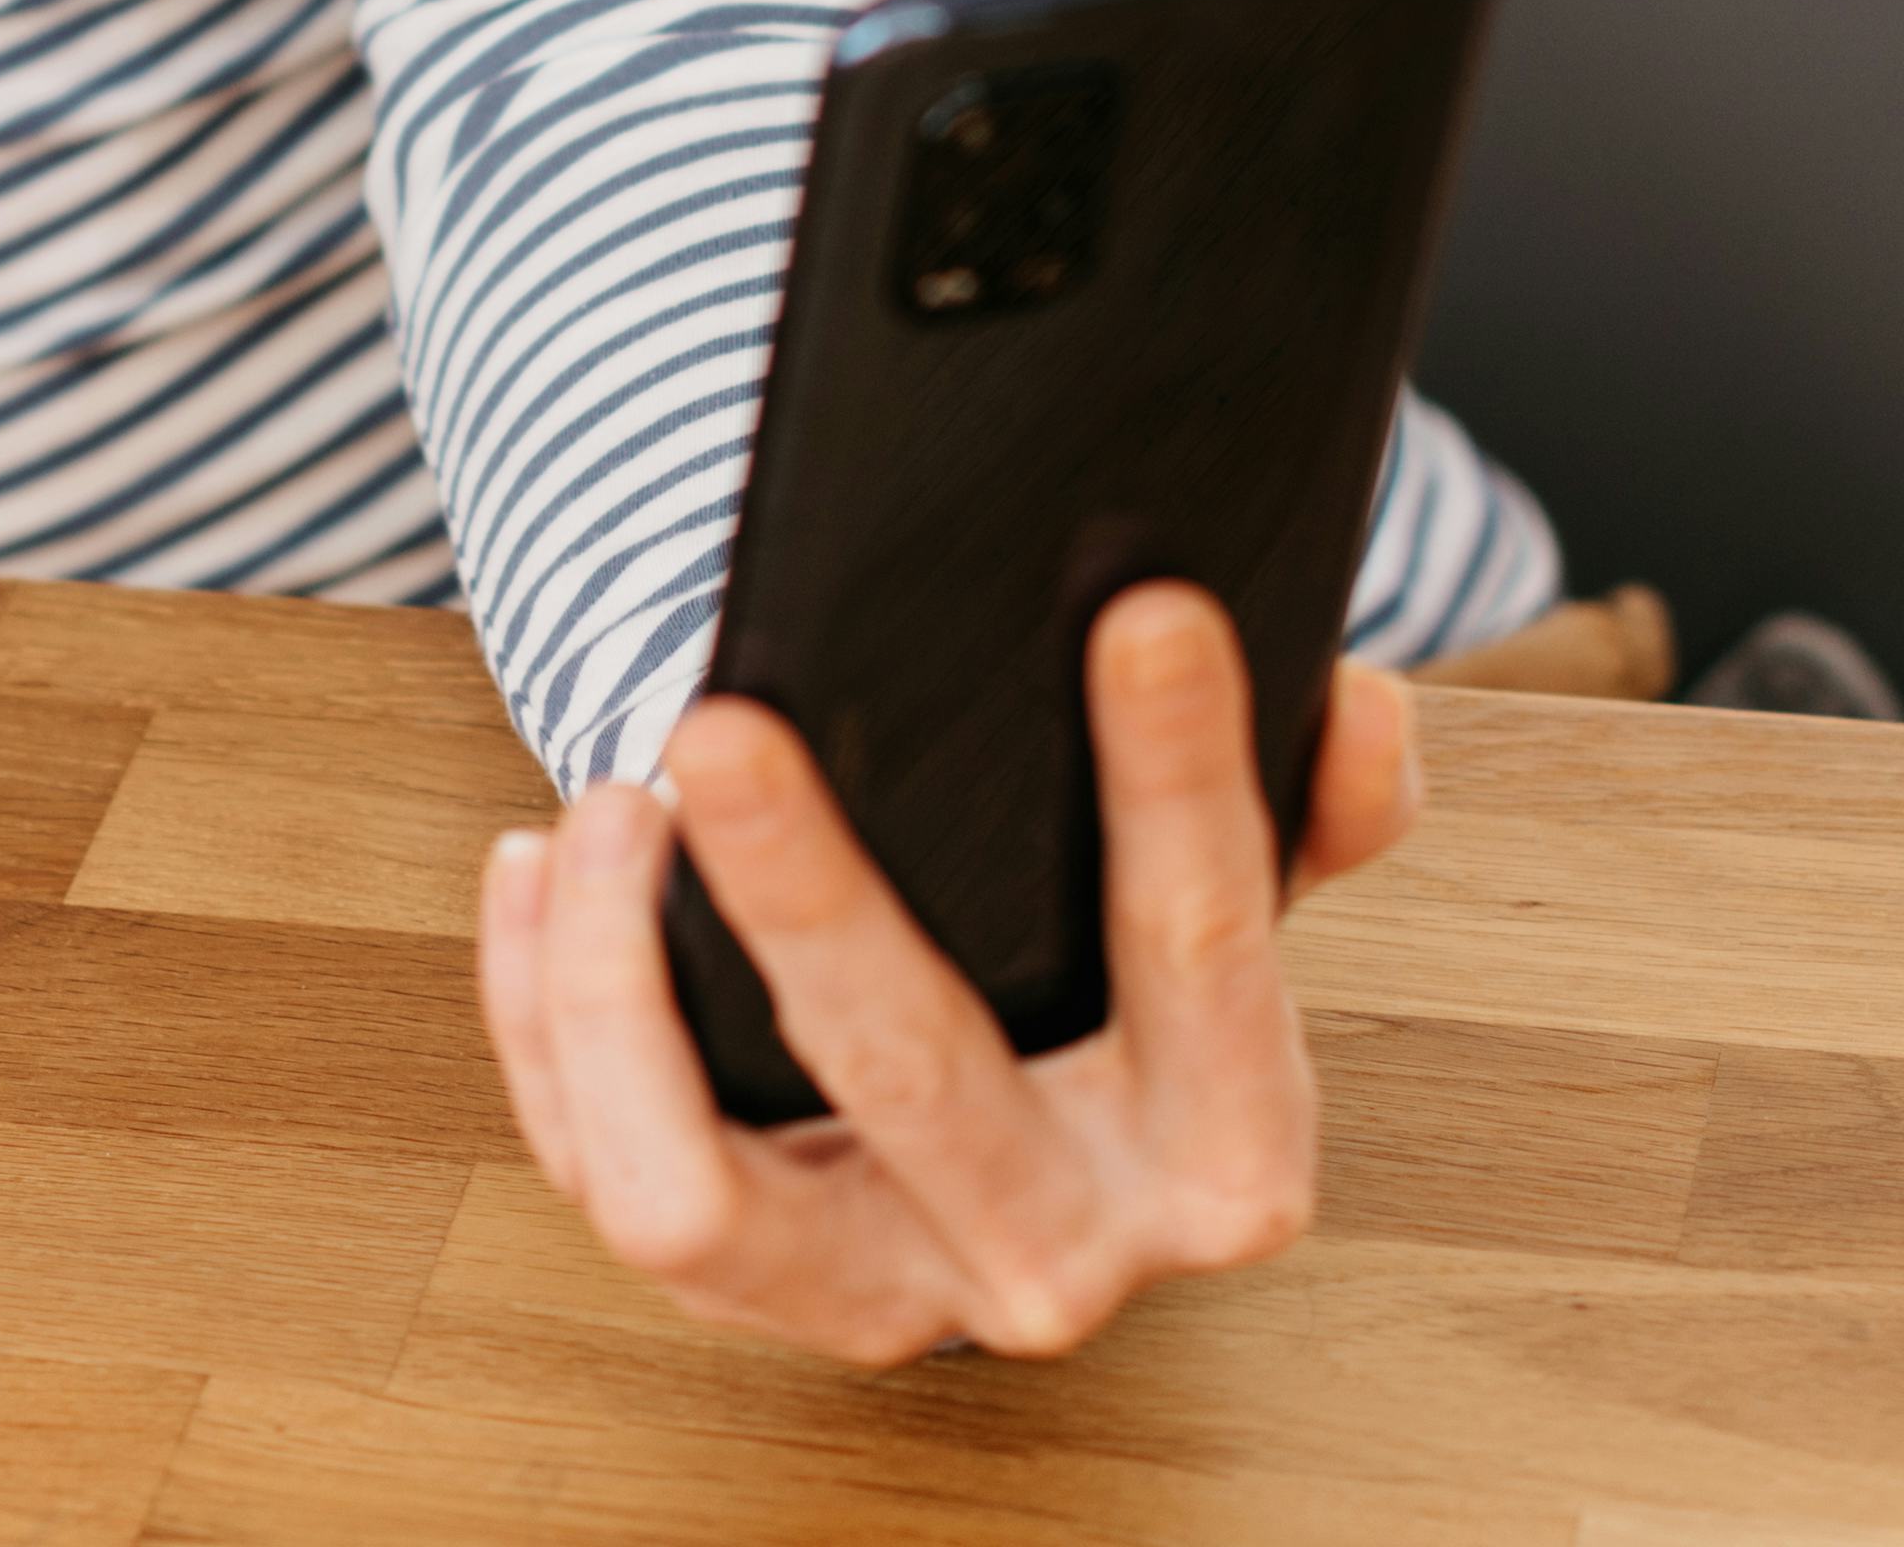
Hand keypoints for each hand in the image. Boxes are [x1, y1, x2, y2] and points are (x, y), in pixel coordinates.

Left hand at [472, 586, 1413, 1367]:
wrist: (1039, 1168)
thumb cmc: (1130, 1002)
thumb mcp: (1247, 906)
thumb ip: (1315, 807)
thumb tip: (1360, 708)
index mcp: (1222, 1156)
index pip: (1203, 947)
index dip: (1181, 776)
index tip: (1147, 610)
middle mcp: (1063, 1253)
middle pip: (916, 1075)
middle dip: (807, 889)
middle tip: (721, 721)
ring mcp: (888, 1292)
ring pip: (694, 1192)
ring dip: (620, 984)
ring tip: (610, 806)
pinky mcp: (743, 1290)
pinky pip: (603, 1173)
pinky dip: (546, 1016)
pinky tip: (543, 870)